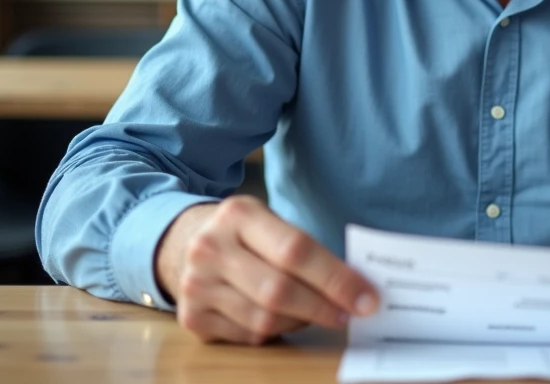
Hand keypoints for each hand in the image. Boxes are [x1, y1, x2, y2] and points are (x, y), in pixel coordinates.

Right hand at [155, 195, 378, 344]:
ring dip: (301, 321)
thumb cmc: (244, 235)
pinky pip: (248, 335)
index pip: (296, 250)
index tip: (367, 298)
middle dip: (324, 306)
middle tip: (351, 314)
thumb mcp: (269, 221)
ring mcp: (195, 284)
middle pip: (279, 290)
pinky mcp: (192, 317)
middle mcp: (211, 248)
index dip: (336, 278)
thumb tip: (358, 285)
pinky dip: (275, 332)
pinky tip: (284, 318)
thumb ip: (306, 248)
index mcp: (239, 214)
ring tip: (318, 313)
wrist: (182, 242)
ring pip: (264, 319)